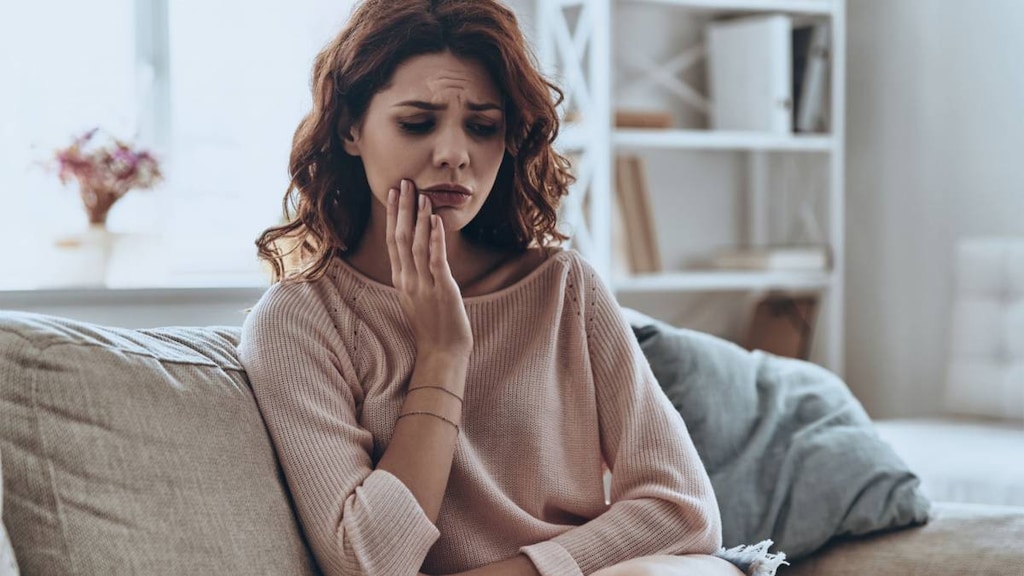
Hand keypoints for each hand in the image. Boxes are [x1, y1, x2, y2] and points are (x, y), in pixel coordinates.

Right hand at [387, 179, 473, 357]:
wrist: (442, 352)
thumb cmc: (433, 325)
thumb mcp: (418, 296)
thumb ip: (415, 275)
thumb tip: (417, 253)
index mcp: (401, 280)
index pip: (393, 240)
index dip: (393, 215)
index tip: (392, 193)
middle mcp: (408, 280)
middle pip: (401, 237)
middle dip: (402, 208)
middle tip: (402, 183)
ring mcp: (423, 285)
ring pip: (417, 245)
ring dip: (419, 218)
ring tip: (421, 195)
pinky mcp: (441, 290)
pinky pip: (436, 260)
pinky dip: (435, 239)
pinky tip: (436, 220)